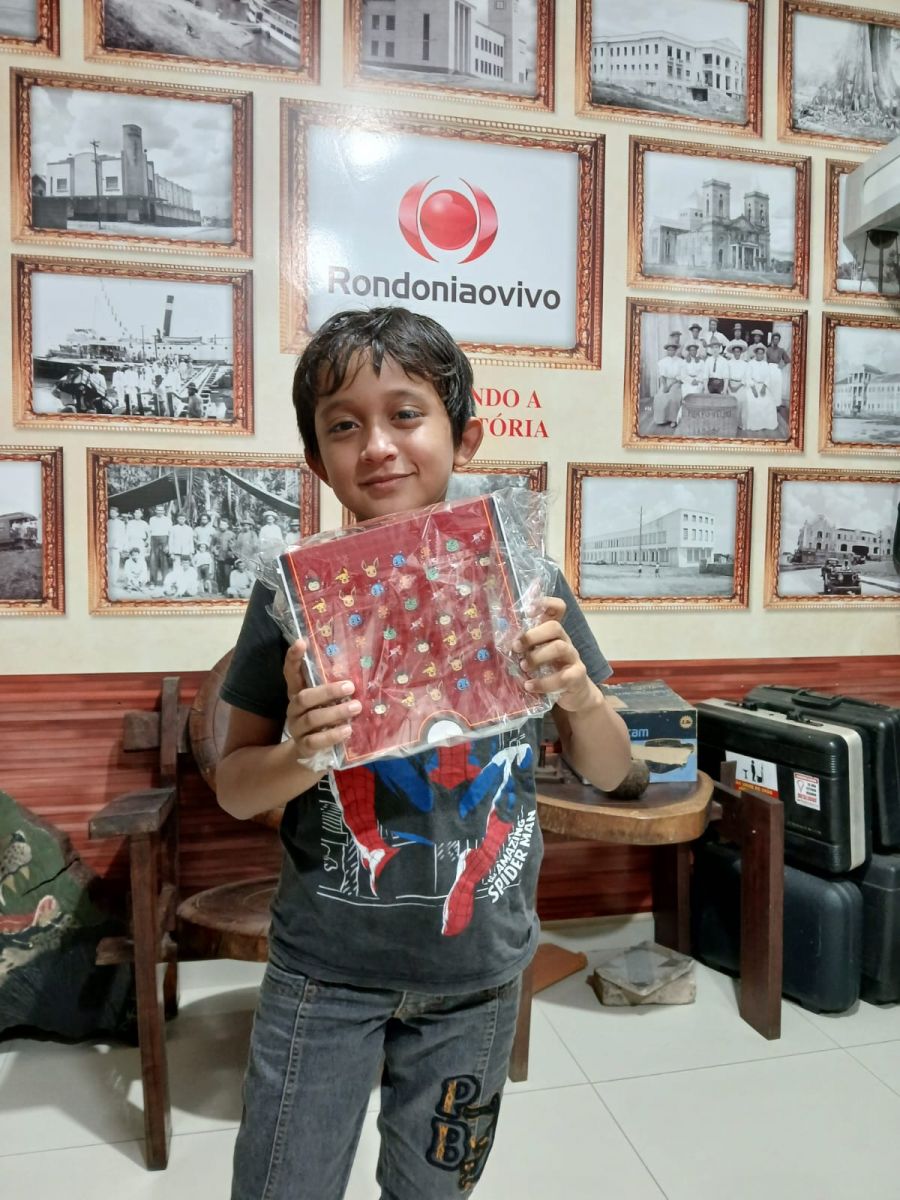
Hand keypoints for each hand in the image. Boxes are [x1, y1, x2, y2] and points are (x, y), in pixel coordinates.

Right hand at [283, 639, 359, 764]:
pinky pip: (316, 740)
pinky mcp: (304, 747)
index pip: (290, 673)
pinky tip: (347, 730)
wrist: (310, 754)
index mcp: (298, 694)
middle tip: (350, 687)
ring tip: (356, 708)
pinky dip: (333, 735)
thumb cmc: (324, 721)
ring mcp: (297, 728)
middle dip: (328, 691)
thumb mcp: (326, 703)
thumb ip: (335, 690)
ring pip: (312, 718)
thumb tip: (361, 674)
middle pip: (304, 697)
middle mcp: (294, 709)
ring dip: (336, 712)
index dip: (293, 658)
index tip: (302, 642)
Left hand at [512, 596, 600, 715]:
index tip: (528, 610)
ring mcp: (573, 657)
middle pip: (554, 627)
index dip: (546, 603)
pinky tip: (529, 685)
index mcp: (553, 633)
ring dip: (537, 657)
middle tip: (516, 647)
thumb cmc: (549, 672)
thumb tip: (500, 643)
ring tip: (524, 667)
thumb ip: (524, 647)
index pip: (558, 608)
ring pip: (559, 647)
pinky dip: (543, 683)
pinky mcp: (577, 675)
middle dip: (532, 636)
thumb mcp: (536, 656)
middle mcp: (565, 640)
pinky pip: (562, 677)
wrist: (574, 694)